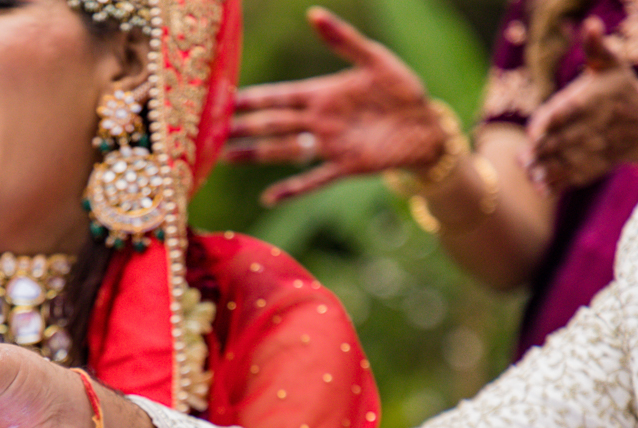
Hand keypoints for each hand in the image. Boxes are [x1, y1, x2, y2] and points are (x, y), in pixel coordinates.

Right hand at [225, 6, 445, 204]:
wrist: (426, 126)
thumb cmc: (402, 90)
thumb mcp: (375, 59)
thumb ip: (343, 39)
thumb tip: (313, 13)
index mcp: (321, 93)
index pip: (278, 96)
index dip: (251, 98)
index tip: (222, 99)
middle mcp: (319, 120)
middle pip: (272, 124)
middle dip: (243, 127)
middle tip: (210, 132)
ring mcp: (330, 145)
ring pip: (285, 150)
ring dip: (256, 153)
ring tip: (226, 158)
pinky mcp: (346, 167)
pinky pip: (315, 180)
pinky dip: (292, 189)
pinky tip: (269, 199)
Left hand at [523, 17, 637, 191]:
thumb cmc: (621, 89)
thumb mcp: (611, 65)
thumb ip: (596, 47)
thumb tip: (590, 23)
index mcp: (595, 100)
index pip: (570, 112)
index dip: (550, 122)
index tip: (532, 132)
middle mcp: (597, 126)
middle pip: (566, 139)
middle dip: (543, 150)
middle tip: (522, 158)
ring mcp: (598, 148)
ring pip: (570, 160)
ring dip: (548, 169)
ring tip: (528, 172)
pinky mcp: (598, 165)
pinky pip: (578, 176)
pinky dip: (560, 183)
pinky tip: (541, 188)